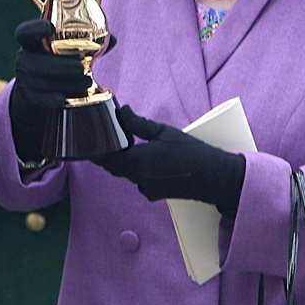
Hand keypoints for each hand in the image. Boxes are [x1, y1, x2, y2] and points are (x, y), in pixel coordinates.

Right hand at [9, 20, 91, 163]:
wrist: (37, 90)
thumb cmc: (57, 62)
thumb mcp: (68, 50)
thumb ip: (88, 43)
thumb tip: (112, 40)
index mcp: (32, 42)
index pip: (24, 32)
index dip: (34, 29)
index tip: (49, 27)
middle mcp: (24, 58)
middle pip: (34, 61)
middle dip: (59, 65)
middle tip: (82, 67)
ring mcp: (24, 79)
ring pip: (39, 81)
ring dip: (64, 82)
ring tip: (86, 83)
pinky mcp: (28, 97)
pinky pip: (38, 99)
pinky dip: (52, 99)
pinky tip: (65, 98)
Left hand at [93, 106, 246, 213]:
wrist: (214, 178)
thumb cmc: (192, 153)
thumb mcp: (164, 132)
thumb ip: (138, 123)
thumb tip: (122, 111)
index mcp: (137, 162)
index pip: (105, 156)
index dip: (96, 148)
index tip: (90, 138)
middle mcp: (137, 178)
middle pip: (112, 166)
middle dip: (107, 154)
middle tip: (104, 138)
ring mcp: (145, 188)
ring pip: (125, 173)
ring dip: (122, 161)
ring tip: (124, 144)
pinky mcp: (154, 193)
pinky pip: (137, 180)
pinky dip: (135, 169)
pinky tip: (144, 158)